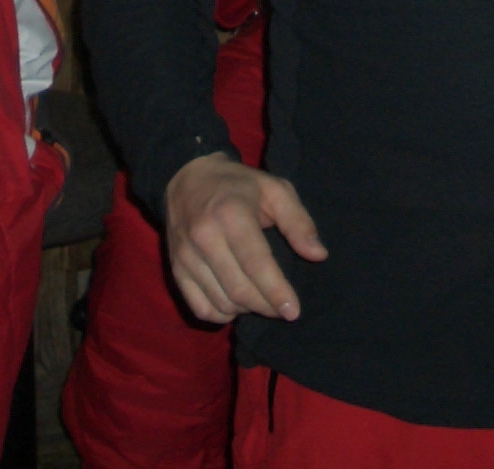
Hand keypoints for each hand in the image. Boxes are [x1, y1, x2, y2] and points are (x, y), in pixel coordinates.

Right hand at [163, 151, 326, 325]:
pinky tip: (235, 304)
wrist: (187, 177)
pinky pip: (200, 308)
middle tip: (283, 308)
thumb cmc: (238, 185)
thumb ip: (298, 222)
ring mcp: (186, 255)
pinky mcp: (175, 269)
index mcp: (232, 214)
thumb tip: (318, 255)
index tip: (293, 311)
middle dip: (266, 306)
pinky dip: (222, 315)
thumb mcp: (275, 190)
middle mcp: (204, 237)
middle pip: (239, 289)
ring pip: (221, 302)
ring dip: (246, 310)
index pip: (256, 264)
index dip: (276, 291)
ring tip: (261, 300)